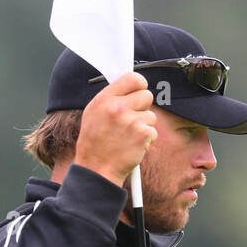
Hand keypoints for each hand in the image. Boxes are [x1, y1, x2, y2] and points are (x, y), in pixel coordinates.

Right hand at [74, 71, 157, 187]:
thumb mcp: (94, 113)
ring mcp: (132, 121)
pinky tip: (132, 145)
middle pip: (147, 95)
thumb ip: (110, 98)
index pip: (133, 77)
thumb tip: (128, 86)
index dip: (140, 84)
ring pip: (151, 115)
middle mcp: (118, 107)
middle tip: (132, 119)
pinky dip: (146, 139)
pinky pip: (153, 131)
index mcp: (105, 99)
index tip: (139, 90)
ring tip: (128, 136)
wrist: (97, 169)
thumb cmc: (94, 143)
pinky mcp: (143, 135)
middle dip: (143, 107)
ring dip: (143, 125)